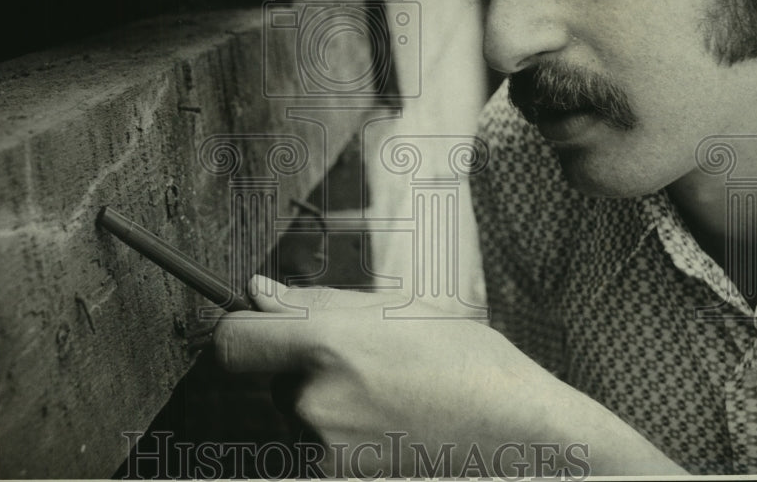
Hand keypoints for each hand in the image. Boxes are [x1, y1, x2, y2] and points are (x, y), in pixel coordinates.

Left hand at [213, 275, 576, 477]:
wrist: (521, 434)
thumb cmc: (469, 361)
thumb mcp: (399, 311)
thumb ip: (316, 303)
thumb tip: (258, 294)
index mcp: (330, 342)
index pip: (235, 342)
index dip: (239, 333)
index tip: (254, 333)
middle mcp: (317, 400)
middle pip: (272, 382)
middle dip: (300, 373)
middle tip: (361, 370)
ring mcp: (328, 449)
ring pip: (298, 417)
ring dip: (323, 407)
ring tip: (386, 400)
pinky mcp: (341, 480)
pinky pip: (320, 449)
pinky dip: (346, 438)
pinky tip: (393, 427)